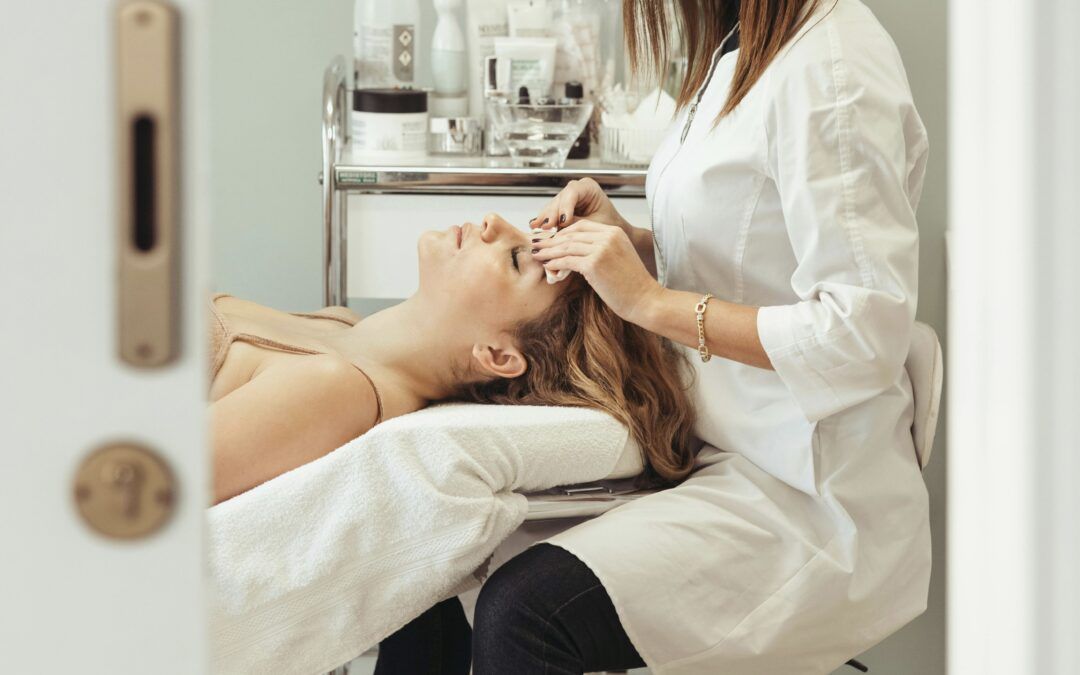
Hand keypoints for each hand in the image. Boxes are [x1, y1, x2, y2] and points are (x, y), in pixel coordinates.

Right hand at [530, 177, 630, 233]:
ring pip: (553, 206)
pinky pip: (550, 213)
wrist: (609, 231)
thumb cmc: (607, 224)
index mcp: (588, 187)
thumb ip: (577, 224)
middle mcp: (575, 189)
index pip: (573, 192)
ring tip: (537, 227)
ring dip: (545, 218)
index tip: (563, 220)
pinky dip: (544, 221)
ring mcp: (566, 198)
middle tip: (547, 226)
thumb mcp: (594, 224)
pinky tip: (535, 226)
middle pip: (560, 199)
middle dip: (552, 214)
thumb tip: (560, 229)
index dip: (565, 206)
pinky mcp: (560, 208)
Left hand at [531, 219, 662, 324]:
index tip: (550, 238)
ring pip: (566, 246)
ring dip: (548, 251)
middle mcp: (608, 237)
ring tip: (536, 254)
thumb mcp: (618, 258)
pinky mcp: (594, 264)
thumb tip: (575, 252)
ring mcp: (601, 249)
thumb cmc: (631, 285)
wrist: (645, 300)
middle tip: (536, 244)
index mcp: (615, 232)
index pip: (582, 225)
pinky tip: (546, 266)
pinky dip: (554, 263)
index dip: (563, 231)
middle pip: (571, 234)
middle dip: (551, 239)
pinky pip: (567, 260)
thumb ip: (600, 250)